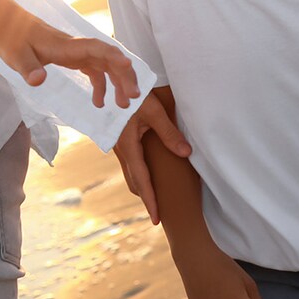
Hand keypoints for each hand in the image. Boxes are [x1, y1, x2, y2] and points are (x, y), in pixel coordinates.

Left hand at [0, 21, 138, 106]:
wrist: (7, 25)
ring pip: (105, 65)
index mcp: (66, 46)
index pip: (96, 48)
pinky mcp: (72, 58)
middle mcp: (76, 48)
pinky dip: (101, 85)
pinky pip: (94, 70)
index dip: (113, 56)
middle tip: (132, 98)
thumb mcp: (16, 56)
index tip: (128, 66)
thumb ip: (27, 68)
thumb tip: (37, 81)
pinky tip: (99, 102)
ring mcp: (76, 53)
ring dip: (118, 82)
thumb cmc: (12, 38)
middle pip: (108, 58)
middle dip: (124, 75)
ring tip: (123, 105)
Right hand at [113, 93, 190, 224]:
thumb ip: (169, 133)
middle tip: (157, 214)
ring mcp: (118, 144)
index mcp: (128, 145)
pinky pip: (130, 162)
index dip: (150, 200)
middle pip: (133, 181)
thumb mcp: (153, 112)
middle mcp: (120, 149)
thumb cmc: (133, 94)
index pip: (141, 180)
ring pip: (130, 172)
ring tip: (154, 197)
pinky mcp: (119, 138)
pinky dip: (138, 173)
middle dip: (146, 197)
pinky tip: (146, 173)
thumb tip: (186, 153)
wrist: (112, 79)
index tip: (156, 219)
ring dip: (141, 186)